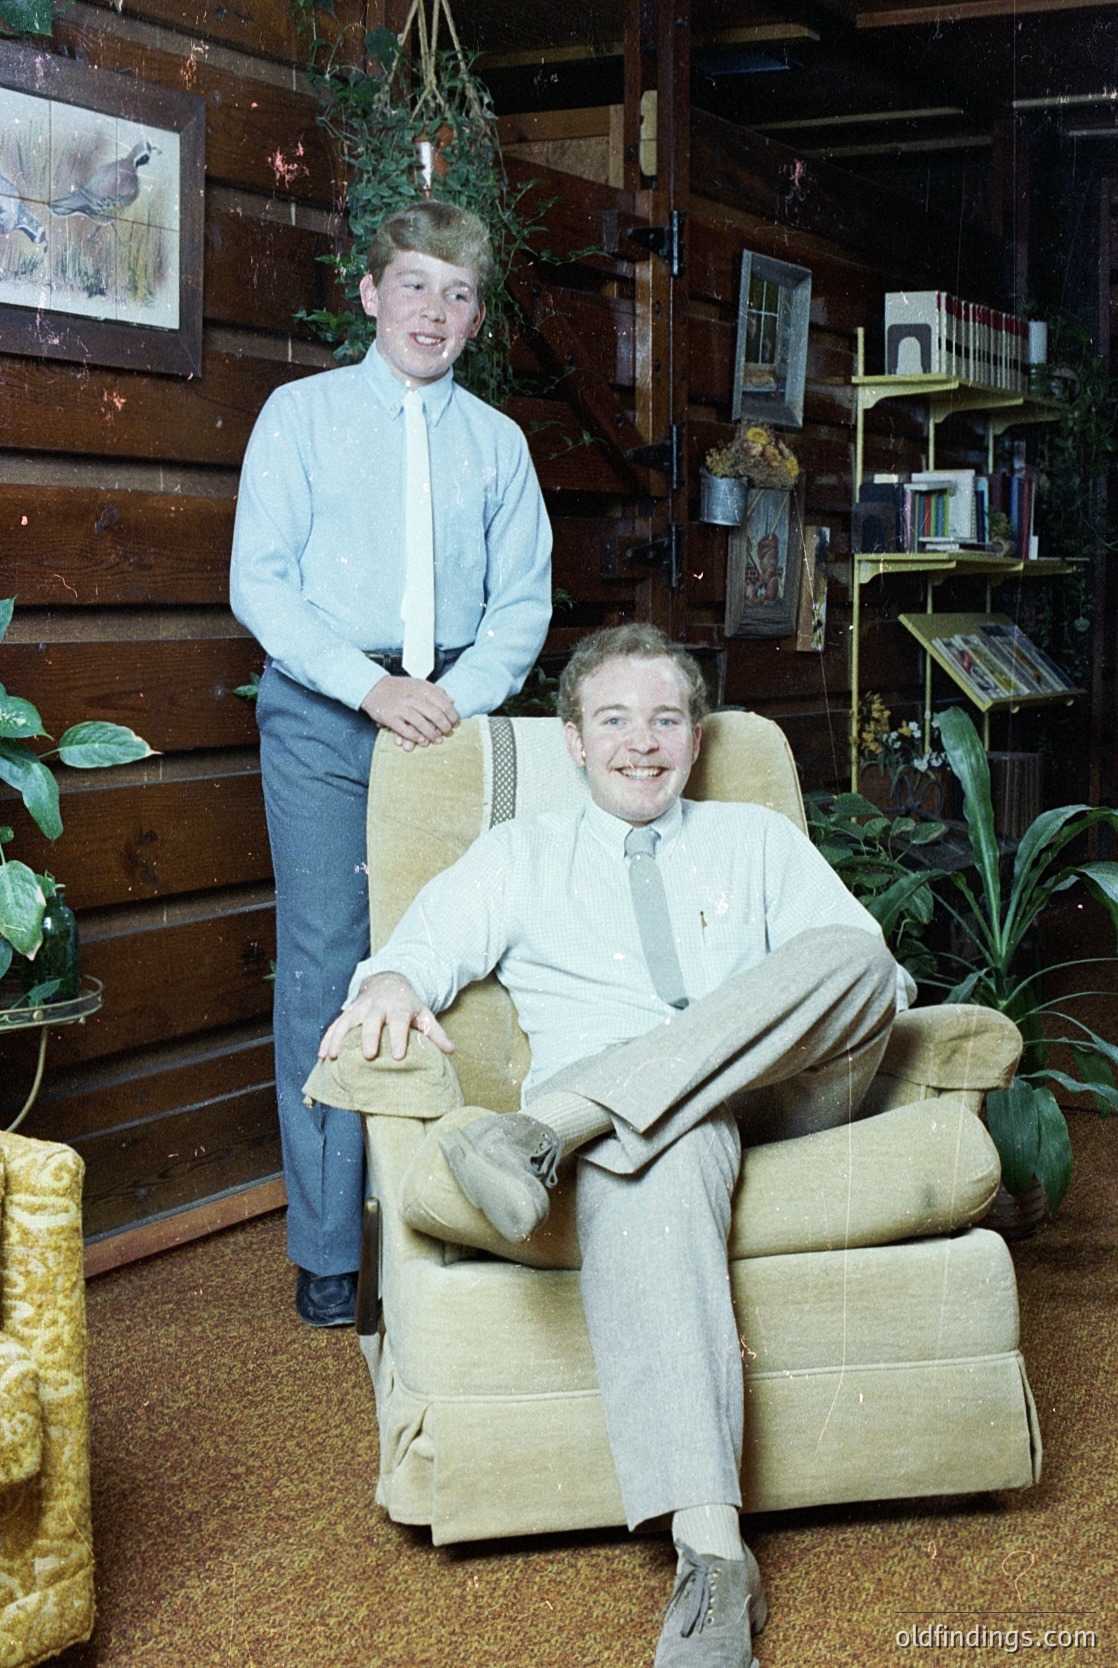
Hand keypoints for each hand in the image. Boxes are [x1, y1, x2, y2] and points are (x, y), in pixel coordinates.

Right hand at [318, 972, 454, 1062]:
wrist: (388, 982)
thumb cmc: (408, 1005)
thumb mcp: (424, 1015)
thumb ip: (436, 1033)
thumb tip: (452, 1050)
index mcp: (399, 1007)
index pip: (400, 1021)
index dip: (399, 1037)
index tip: (398, 1056)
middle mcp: (378, 1006)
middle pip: (372, 1020)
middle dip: (369, 1037)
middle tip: (368, 1056)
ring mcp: (360, 1008)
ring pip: (348, 1022)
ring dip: (340, 1039)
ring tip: (334, 1057)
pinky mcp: (348, 1012)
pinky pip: (335, 1025)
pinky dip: (328, 1039)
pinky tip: (322, 1056)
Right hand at [361, 676, 458, 751]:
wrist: (374, 687)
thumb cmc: (400, 688)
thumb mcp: (419, 684)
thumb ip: (436, 691)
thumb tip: (452, 702)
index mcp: (422, 689)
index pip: (443, 703)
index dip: (452, 715)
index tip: (455, 723)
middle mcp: (412, 698)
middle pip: (435, 715)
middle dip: (444, 726)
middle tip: (448, 733)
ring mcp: (401, 708)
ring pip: (421, 724)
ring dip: (432, 734)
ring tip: (438, 740)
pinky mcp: (391, 718)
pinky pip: (406, 730)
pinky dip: (415, 737)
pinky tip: (422, 741)